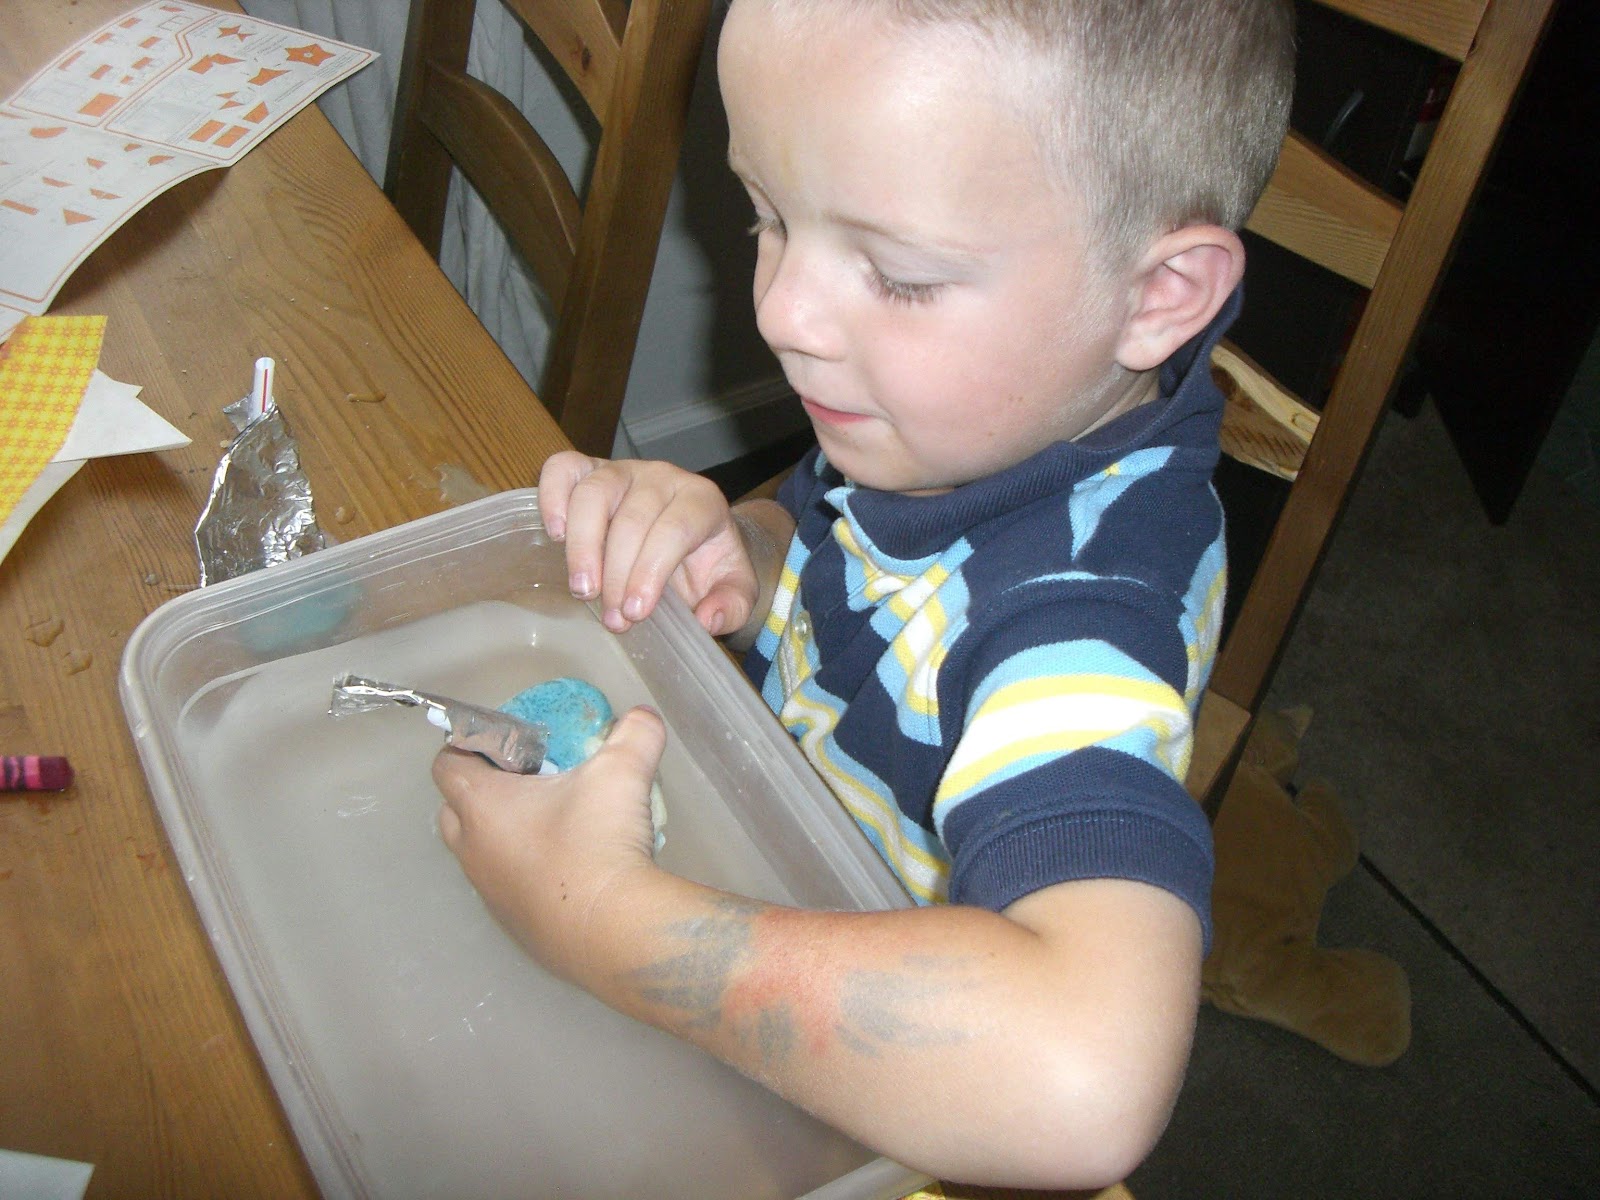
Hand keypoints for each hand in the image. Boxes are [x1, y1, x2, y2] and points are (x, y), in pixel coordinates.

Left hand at [434, 706, 665, 983]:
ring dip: (504, 836)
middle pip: (453, 810)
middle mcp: (473, 850)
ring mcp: (489, 893)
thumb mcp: (622, 773)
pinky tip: (568, 870)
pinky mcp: (512, 925)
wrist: (612, 932)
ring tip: (554, 825)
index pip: (447, 762)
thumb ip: (634, 734)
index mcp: (482, 806)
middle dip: (482, 791)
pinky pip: (506, 888)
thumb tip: (644, 716)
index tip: (510, 743)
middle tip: (530, 781)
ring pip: (480, 853)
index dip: (470, 745)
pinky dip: (526, 874)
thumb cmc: (600, 843)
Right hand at [538, 451, 758, 635]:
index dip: (651, 571)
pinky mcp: (591, 471)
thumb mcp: (736, 590)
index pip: (674, 529)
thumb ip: (732, 606)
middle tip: (614, 618)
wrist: (694, 538)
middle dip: (618, 574)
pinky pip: (563, 468)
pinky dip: (551, 497)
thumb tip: (706, 619)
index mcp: (702, 501)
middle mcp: (663, 478)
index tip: (635, 612)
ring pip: (595, 492)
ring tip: (583, 590)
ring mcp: (623, 471)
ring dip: (583, 545)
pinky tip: (556, 537)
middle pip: (632, 518)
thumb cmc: (710, 564)